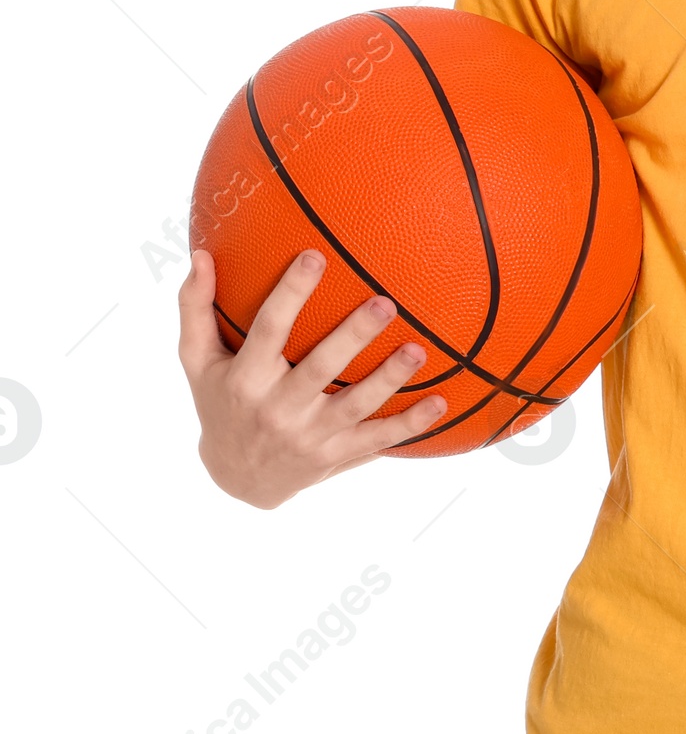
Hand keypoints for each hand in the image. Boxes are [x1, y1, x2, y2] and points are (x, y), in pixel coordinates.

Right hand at [178, 246, 447, 507]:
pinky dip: (410, 424)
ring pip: (355, 406)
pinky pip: (378, 440)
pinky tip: (440, 402)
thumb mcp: (197, 362)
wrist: (236, 478)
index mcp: (246, 378)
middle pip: (319, 368)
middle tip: (384, 302)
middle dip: (353, 335)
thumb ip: (195, 308)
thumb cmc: (220, 403)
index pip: (269, 329)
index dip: (291, 293)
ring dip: (389, 378)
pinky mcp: (335, 455)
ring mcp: (310, 436)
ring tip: (418, 349)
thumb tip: (200, 254)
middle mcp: (278, 409)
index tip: (315, 255)